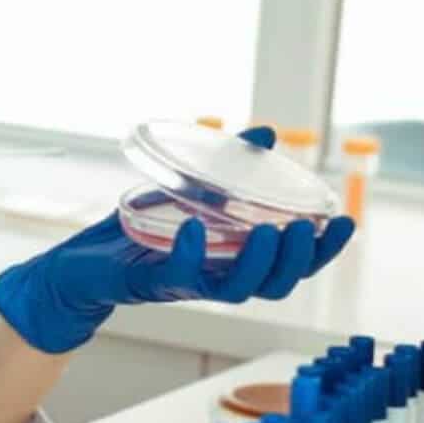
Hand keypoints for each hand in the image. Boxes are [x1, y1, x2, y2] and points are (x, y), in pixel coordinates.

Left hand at [0, 126, 355, 353]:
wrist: (77, 268)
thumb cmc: (135, 232)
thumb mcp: (187, 193)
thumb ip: (226, 167)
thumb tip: (266, 134)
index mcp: (230, 260)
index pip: (288, 266)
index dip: (320, 252)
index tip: (346, 225)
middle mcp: (214, 277)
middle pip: (273, 285)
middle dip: (299, 260)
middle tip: (311, 229)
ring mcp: (183, 283)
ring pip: (234, 288)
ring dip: (259, 262)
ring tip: (274, 232)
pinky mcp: (147, 281)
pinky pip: (175, 272)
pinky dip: (189, 252)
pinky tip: (197, 227)